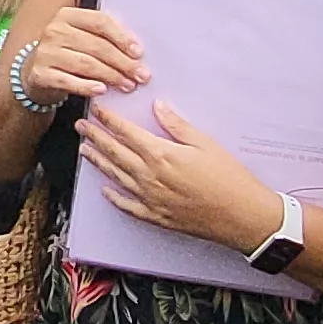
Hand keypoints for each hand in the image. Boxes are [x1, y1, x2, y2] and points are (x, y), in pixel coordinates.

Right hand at [24, 6, 146, 104]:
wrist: (33, 72)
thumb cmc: (67, 53)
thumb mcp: (80, 38)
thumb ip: (103, 38)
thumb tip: (136, 52)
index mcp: (67, 16)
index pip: (100, 22)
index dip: (122, 37)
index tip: (139, 52)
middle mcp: (54, 31)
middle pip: (96, 46)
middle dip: (123, 62)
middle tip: (141, 75)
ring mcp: (46, 52)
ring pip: (86, 64)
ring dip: (111, 76)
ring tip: (128, 85)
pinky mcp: (40, 73)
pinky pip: (69, 81)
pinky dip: (87, 86)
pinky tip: (102, 90)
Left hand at [78, 99, 280, 252]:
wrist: (241, 216)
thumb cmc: (229, 178)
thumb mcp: (205, 144)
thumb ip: (177, 125)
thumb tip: (158, 106)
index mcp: (161, 155)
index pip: (126, 132)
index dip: (109, 119)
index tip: (96, 109)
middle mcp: (149, 177)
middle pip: (114, 153)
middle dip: (95, 137)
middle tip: (81, 126)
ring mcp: (150, 199)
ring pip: (115, 177)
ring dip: (98, 162)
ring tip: (85, 150)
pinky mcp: (156, 217)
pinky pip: (127, 206)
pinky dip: (114, 197)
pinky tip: (105, 190)